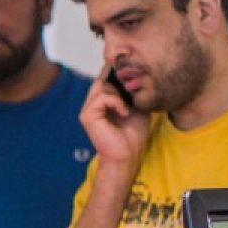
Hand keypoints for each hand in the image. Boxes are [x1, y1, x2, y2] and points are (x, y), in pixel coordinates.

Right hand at [81, 63, 151, 180]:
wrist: (128, 155)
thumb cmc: (133, 135)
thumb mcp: (138, 107)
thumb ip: (133, 93)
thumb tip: (139, 75)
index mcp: (102, 102)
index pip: (104, 79)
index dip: (116, 72)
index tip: (131, 72)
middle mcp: (92, 104)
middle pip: (101, 78)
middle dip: (117, 79)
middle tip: (132, 86)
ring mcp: (88, 110)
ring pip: (100, 85)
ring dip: (118, 92)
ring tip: (128, 106)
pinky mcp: (87, 116)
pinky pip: (101, 97)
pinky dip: (116, 102)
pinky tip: (124, 112)